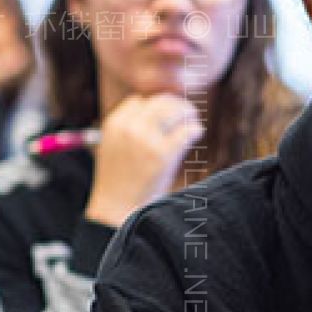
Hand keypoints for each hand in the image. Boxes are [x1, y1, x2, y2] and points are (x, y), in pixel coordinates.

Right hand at [84, 94, 205, 225]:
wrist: (116, 209)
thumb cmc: (120, 182)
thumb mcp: (115, 148)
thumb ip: (131, 129)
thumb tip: (159, 112)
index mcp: (114, 124)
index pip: (138, 102)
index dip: (154, 107)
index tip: (165, 115)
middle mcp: (129, 127)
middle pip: (159, 102)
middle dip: (175, 106)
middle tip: (188, 113)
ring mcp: (146, 139)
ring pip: (174, 111)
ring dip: (187, 113)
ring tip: (193, 121)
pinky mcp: (163, 153)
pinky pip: (186, 131)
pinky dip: (195, 129)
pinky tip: (197, 134)